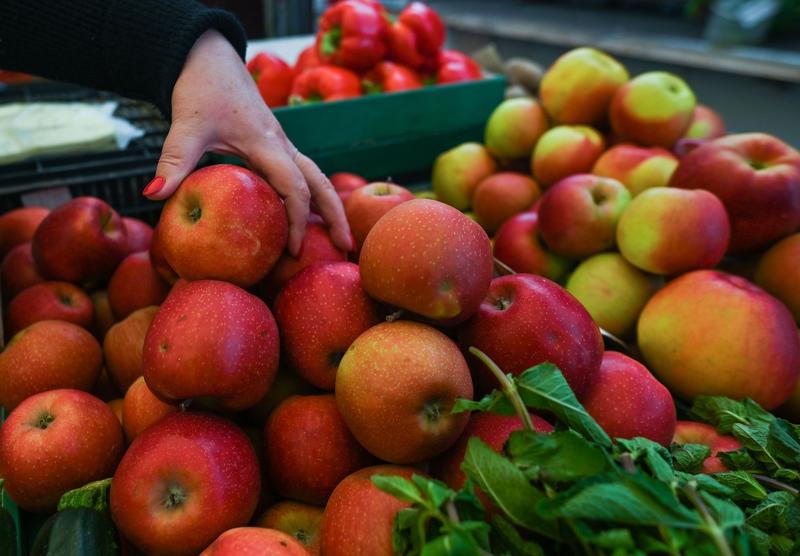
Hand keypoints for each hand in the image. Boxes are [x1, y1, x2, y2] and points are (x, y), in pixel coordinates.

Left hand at [145, 30, 351, 255]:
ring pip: (317, 179)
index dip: (297, 220)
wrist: (209, 57)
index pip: (294, 187)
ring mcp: (282, 146)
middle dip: (336, 216)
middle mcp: (282, 146)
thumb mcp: (186, 126)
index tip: (293, 250)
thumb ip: (173, 160)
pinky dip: (311, 199)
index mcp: (267, 143)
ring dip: (330, 207)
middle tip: (347, 249)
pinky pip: (301, 176)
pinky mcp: (274, 147)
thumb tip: (153, 195)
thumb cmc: (200, 88)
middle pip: (321, 183)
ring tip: (339, 239)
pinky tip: (309, 219)